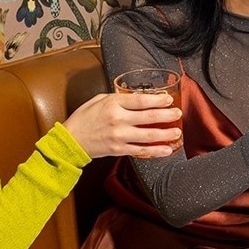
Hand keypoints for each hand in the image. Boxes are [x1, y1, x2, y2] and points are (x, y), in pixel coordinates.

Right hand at [62, 91, 181, 158]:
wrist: (71, 140)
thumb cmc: (84, 118)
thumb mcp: (99, 99)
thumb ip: (118, 98)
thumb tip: (136, 96)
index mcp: (113, 104)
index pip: (141, 100)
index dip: (158, 99)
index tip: (169, 99)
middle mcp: (118, 119)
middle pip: (149, 117)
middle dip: (167, 115)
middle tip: (178, 113)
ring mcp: (119, 136)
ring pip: (148, 135)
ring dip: (166, 134)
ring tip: (177, 132)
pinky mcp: (119, 149)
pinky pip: (141, 151)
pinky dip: (156, 151)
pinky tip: (166, 150)